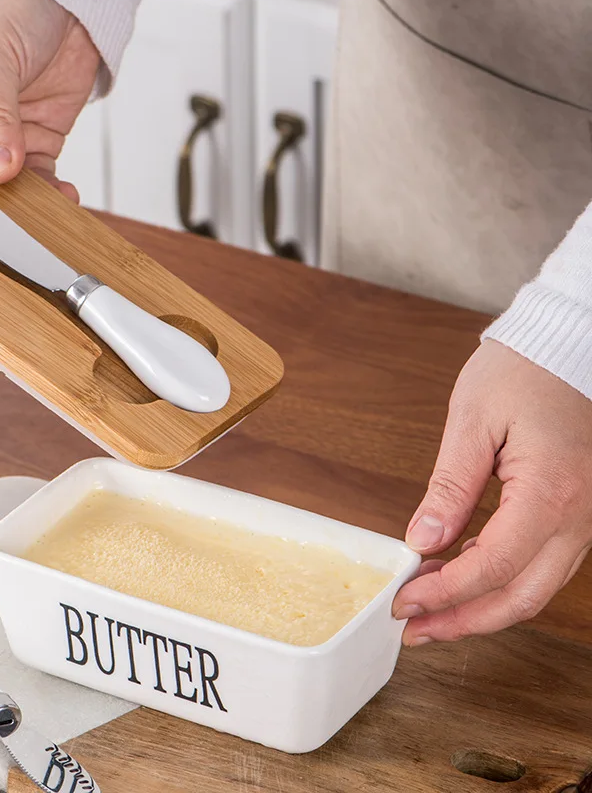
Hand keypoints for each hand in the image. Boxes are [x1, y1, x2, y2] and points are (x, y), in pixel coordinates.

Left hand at [393, 340, 591, 644]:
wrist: (564, 349)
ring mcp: (583, 519)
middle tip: (414, 629)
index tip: (404, 602)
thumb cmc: (522, 373)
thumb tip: (424, 540)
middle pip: (522, 596)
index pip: (494, 566)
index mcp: (551, 492)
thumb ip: (450, 487)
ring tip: (430, 613)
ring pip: (534, 588)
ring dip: (481, 607)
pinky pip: (540, 565)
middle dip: (464, 620)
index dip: (446, 594)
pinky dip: (499, 582)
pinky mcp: (574, 514)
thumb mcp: (473, 422)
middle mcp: (578, 516)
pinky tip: (460, 578)